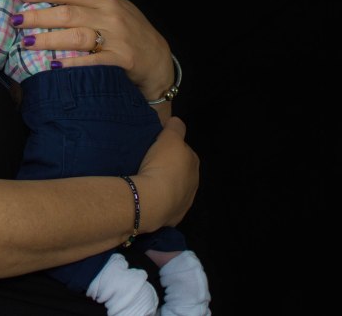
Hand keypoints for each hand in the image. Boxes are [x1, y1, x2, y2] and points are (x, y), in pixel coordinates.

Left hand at [12, 0, 174, 101]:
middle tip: (15, 20)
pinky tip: (54, 64)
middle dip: (39, 16)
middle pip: (69, 13)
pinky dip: (73, 62)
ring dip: (49, 39)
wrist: (159, 59)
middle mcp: (110, 16)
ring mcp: (116, 39)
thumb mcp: (118, 4)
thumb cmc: (134, 30)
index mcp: (106, 0)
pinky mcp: (121, 61)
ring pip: (77, 36)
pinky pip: (93, 62)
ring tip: (26, 42)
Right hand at [134, 116, 198, 230]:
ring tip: (147, 184)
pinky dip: (159, 202)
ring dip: (165, 187)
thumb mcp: (169, 137)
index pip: (184, 151)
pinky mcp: (173, 218)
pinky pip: (166, 206)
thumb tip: (176, 122)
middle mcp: (194, 183)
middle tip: (151, 166)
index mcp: (194, 163)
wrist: (152, 200)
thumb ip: (175, 126)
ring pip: (174, 190)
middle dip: (169, 169)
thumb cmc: (161, 165)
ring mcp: (185, 203)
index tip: (157, 150)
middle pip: (180, 172)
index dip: (170, 149)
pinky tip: (148, 199)